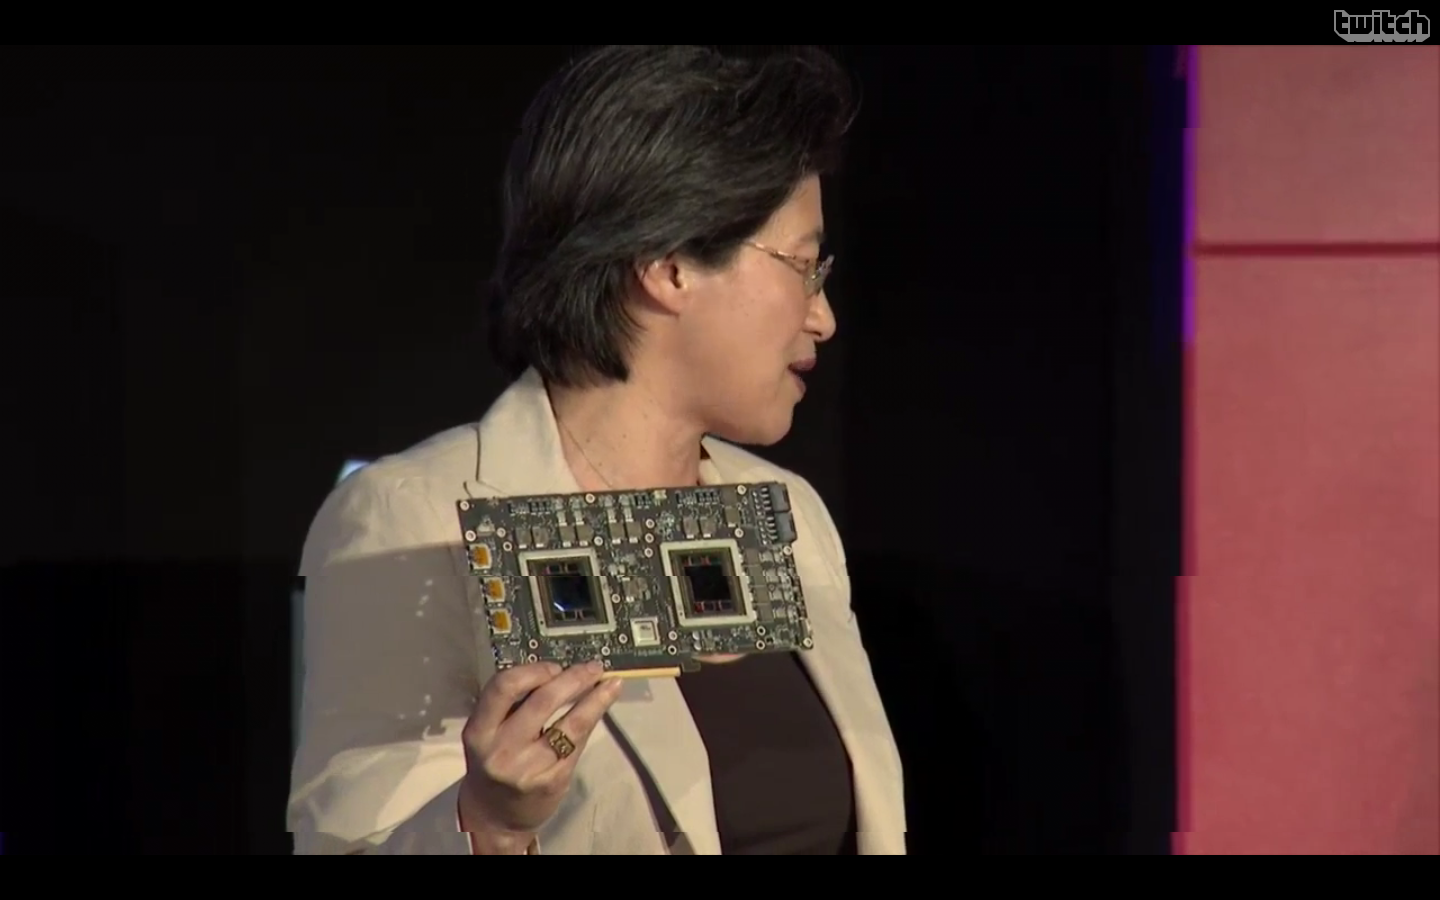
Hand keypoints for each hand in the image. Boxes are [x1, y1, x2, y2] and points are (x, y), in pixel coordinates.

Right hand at [458, 661, 622, 853]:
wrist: (494, 816)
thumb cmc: (494, 762)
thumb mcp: (488, 733)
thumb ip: (512, 706)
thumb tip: (556, 672)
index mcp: (479, 731)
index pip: (503, 688)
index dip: (533, 671)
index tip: (554, 666)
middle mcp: (501, 750)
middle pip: (542, 702)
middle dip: (573, 679)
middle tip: (592, 667)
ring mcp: (529, 768)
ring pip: (570, 724)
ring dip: (595, 698)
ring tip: (610, 683)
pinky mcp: (553, 781)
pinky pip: (578, 743)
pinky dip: (593, 719)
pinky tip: (603, 706)